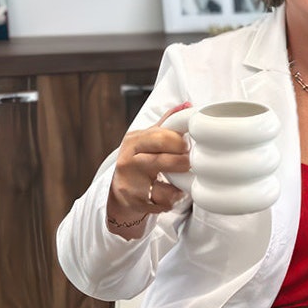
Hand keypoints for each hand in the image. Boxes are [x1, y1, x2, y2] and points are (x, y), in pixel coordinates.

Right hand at [106, 102, 191, 234]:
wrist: (120, 193)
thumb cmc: (139, 162)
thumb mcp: (148, 140)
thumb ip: (167, 124)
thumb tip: (186, 105)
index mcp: (134, 140)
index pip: (161, 136)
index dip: (180, 141)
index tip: (188, 146)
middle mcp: (128, 160)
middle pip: (162, 158)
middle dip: (182, 160)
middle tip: (188, 163)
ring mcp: (130, 181)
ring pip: (163, 182)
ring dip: (180, 181)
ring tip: (184, 180)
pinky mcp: (135, 201)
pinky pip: (163, 200)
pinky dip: (173, 198)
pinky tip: (173, 194)